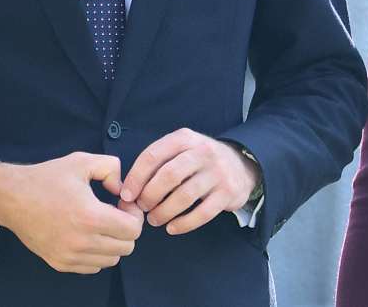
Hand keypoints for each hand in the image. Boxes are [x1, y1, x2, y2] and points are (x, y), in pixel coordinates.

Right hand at [0, 152, 142, 273]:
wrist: (12, 198)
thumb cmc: (47, 179)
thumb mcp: (83, 161)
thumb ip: (112, 168)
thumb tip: (123, 189)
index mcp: (90, 216)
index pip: (133, 230)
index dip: (134, 214)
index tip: (123, 204)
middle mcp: (81, 242)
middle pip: (126, 247)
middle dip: (127, 229)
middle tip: (115, 213)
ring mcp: (70, 256)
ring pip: (111, 260)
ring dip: (113, 242)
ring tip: (102, 223)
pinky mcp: (60, 263)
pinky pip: (93, 267)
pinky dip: (98, 253)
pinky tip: (89, 234)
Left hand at [119, 129, 259, 235]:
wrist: (240, 165)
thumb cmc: (199, 161)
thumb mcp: (181, 149)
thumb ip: (158, 163)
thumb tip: (129, 190)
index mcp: (185, 138)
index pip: (154, 155)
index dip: (136, 178)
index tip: (126, 196)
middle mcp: (202, 152)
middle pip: (169, 175)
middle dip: (150, 195)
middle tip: (142, 208)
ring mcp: (217, 172)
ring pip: (185, 196)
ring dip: (164, 212)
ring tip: (154, 219)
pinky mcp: (228, 192)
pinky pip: (202, 213)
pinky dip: (184, 224)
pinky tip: (172, 228)